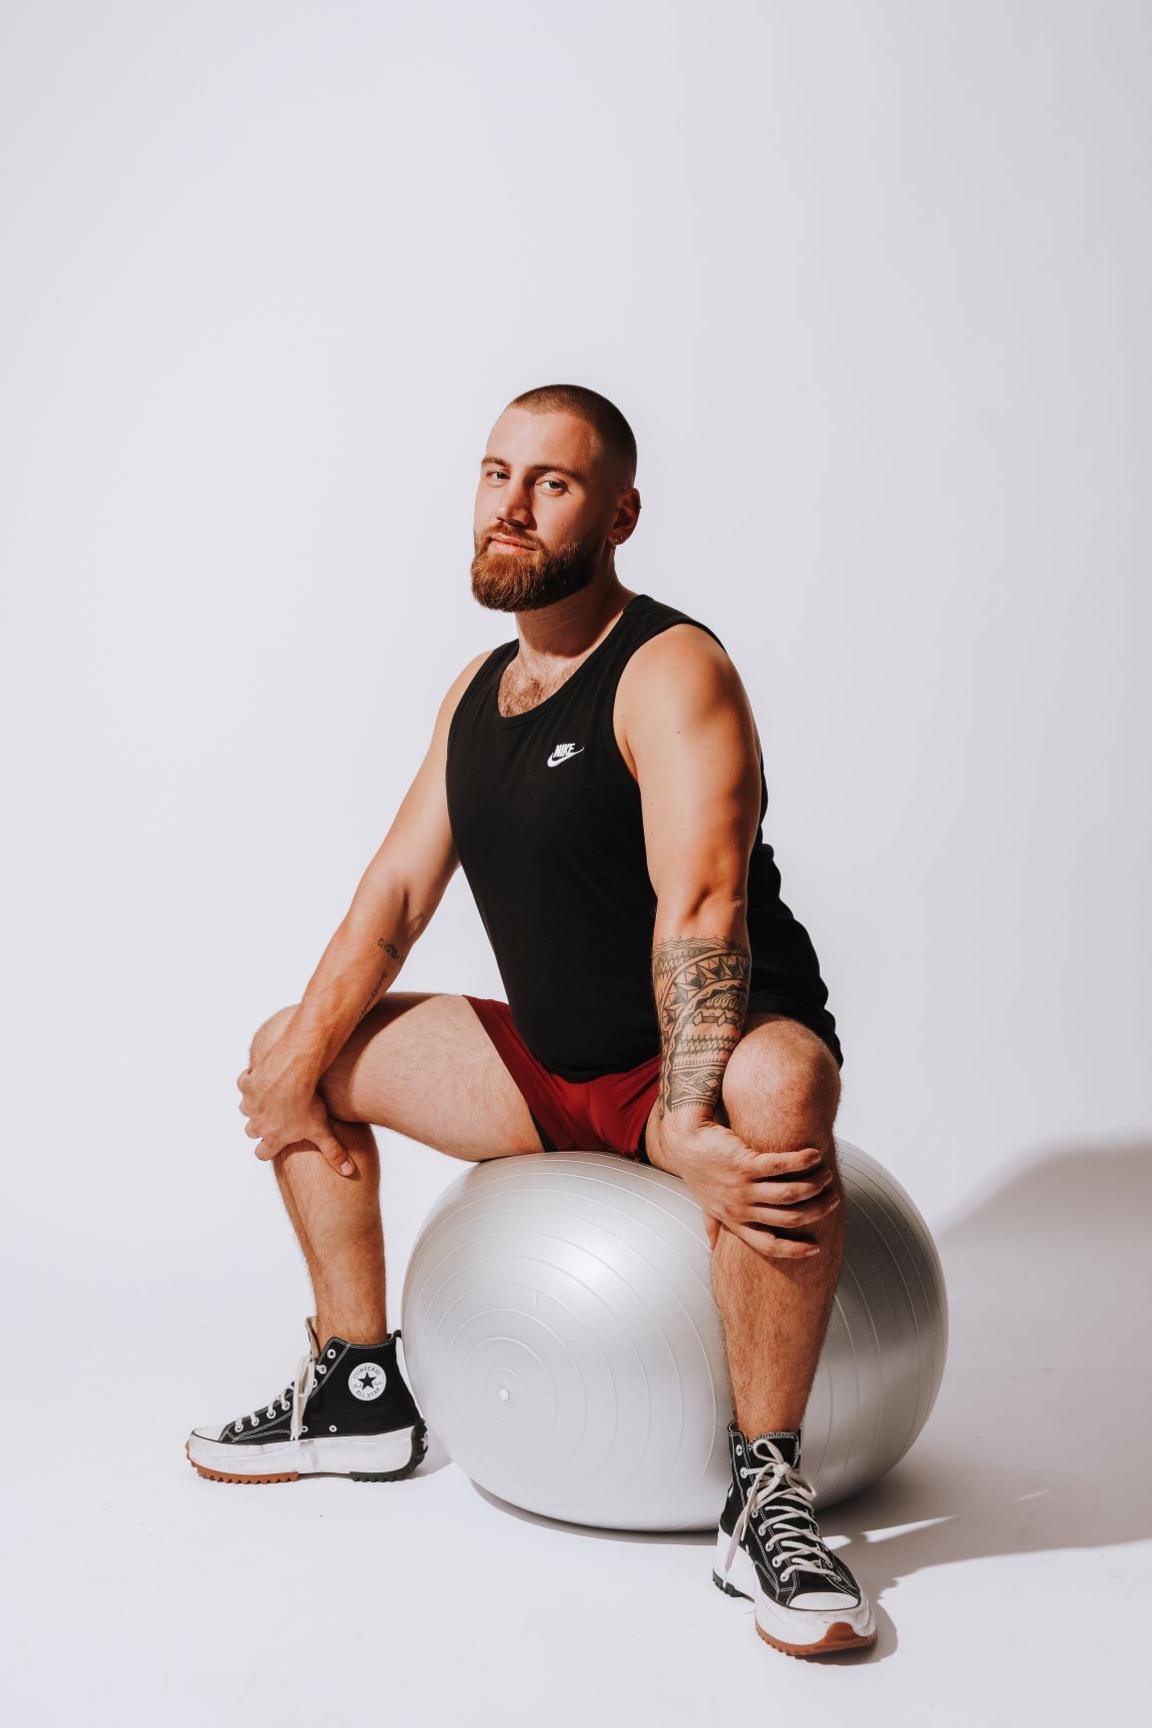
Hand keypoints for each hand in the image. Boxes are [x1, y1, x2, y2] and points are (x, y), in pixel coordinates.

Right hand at [236, 1051, 355, 1177]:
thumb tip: (348, 1172)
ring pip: (246, 1108)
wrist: (293, 1075)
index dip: (267, 1150)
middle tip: (274, 1117)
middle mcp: (257, 1123)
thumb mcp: (322, 1129)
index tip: (273, 1145)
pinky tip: (264, 1074)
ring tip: (271, 1096)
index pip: (262, 1153)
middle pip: (251, 1131)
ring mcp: (250, 1103)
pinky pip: (245, 1083)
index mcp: (272, 1137)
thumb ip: (334, 1152)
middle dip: (260, 1126)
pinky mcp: (247, 1083)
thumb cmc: (308, 1103)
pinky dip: (252, 1078)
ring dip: (256, 1103)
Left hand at [653, 1114, 839, 1259]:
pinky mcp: (745, 1162)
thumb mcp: (704, 1204)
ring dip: (814, 1186)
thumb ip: (713, 1225)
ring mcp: (742, 1186)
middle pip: (788, 1219)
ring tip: (827, 1175)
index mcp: (734, 1221)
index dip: (794, 1250)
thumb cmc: (699, 1171)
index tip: (816, 1249)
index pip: (768, 1245)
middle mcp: (739, 1208)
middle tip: (833, 1201)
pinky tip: (816, 1156)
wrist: (685, 1140)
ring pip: (789, 1194)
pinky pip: (782, 1166)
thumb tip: (713, 1248)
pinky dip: (802, 1161)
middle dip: (815, 1211)